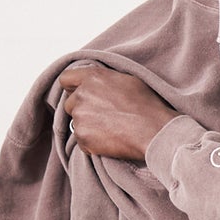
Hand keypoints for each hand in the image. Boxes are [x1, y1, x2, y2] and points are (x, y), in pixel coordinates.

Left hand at [59, 64, 175, 163]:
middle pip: (69, 104)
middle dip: (82, 109)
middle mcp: (82, 94)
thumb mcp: (127, 80)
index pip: (66, 79)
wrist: (154, 130)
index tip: (79, 94)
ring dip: (88, 127)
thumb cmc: (146, 105)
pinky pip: (81, 141)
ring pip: (76, 123)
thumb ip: (105, 79)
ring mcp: (80, 116)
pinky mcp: (82, 137)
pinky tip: (109, 140)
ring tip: (110, 130)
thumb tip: (98, 84)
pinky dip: (91, 143)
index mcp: (93, 77)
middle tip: (102, 117)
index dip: (72, 88)